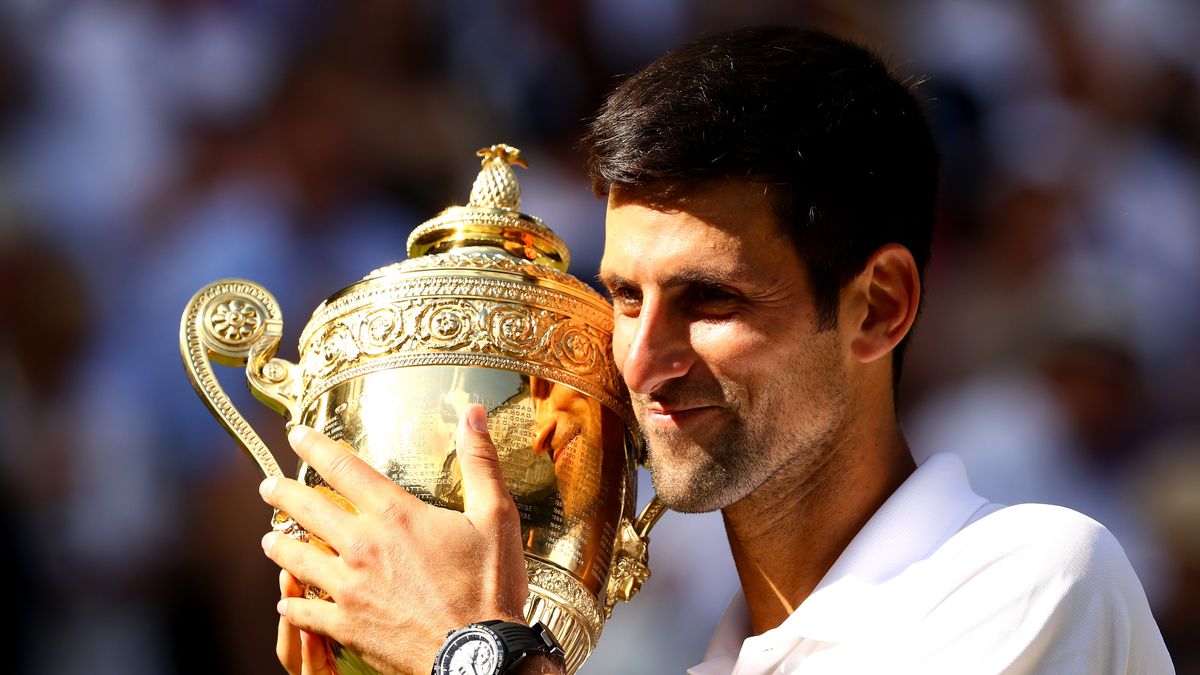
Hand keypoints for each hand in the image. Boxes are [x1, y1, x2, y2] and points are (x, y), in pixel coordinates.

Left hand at [260, 404, 528, 673]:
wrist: (477, 654)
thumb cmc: (489, 588)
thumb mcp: (496, 516)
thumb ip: (480, 462)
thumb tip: (474, 414)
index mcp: (396, 514)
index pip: (343, 468)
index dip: (315, 447)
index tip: (296, 435)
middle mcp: (363, 545)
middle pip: (307, 509)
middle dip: (283, 493)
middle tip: (268, 486)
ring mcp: (349, 586)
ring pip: (296, 558)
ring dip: (279, 545)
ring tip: (269, 539)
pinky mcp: (346, 624)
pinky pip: (304, 610)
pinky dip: (292, 602)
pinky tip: (287, 600)